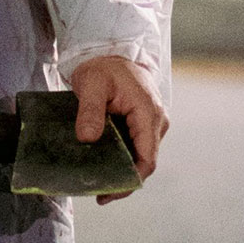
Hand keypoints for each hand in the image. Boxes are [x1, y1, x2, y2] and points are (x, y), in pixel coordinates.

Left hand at [69, 55, 168, 205]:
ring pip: (140, 156)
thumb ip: (90, 111)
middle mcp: (156, 121)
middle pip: (144, 161)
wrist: (111, 50)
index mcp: (148, 113)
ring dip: (121, 169)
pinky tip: (102, 164)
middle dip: (123, 179)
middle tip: (98, 192)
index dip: (129, 180)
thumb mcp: (92, 84)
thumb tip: (87, 138)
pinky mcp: (143, 123)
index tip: (108, 192)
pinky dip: (121, 158)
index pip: (146, 159)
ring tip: (97, 182)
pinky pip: (135, 146)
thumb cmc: (103, 65)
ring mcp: (152, 123)